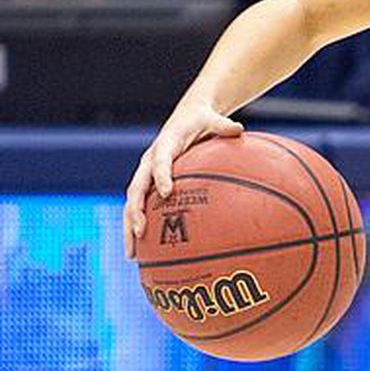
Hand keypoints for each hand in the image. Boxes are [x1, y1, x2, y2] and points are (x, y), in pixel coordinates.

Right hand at [123, 102, 242, 258]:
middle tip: (140, 232)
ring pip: (132, 203)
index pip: (160, 162)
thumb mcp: (213, 119)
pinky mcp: (148, 183)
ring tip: (132, 254)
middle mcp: (149, 161)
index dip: (162, 176)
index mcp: (165, 145)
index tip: (167, 193)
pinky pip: (139, 206)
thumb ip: (223, 126)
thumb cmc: (201, 120)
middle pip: (136, 189)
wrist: (186, 116)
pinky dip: (136, 226)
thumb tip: (239, 129)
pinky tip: (140, 250)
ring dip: (129, 227)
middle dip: (135, 211)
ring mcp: (146, 174)